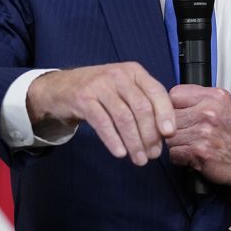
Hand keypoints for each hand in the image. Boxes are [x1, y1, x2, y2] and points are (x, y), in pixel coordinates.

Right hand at [26, 63, 174, 165]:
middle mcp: (118, 75)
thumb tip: (165, 131)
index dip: (165, 114)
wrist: (61, 87)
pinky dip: (113, 140)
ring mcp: (99, 86)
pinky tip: (120, 153)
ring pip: (124, 118)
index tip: (169, 134)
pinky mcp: (83, 99)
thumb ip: (144, 102)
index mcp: (134, 72)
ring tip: (139, 159)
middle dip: (150, 135)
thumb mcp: (124, 88)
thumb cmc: (99, 91)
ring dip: (134, 142)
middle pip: (141, 108)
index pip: (156, 92)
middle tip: (152, 154)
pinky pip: (103, 123)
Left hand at [167, 85, 230, 200]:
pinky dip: (180, 157)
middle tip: (185, 132)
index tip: (178, 114)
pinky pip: (174, 153)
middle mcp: (208, 112)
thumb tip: (174, 99)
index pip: (175, 95)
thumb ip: (201, 99)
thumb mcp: (226, 106)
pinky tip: (192, 155)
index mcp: (214, 97)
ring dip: (176, 143)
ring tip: (190, 144)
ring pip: (169, 136)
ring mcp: (203, 132)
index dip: (172, 106)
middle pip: (168, 117)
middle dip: (172, 127)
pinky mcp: (199, 152)